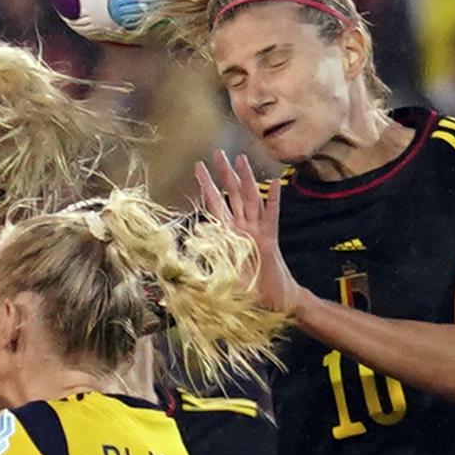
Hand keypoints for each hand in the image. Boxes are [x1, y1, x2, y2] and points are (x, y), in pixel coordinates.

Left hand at [195, 152, 301, 316]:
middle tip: (218, 152)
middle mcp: (241, 229)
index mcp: (226, 235)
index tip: (198, 167)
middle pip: (231, 195)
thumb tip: (180, 269)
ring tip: (242, 159)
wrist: (273, 302)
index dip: (206, 186)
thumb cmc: (247, 293)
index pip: (214, 205)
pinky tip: (274, 182)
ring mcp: (256, 231)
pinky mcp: (271, 238)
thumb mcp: (218, 282)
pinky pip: (272, 214)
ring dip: (246, 179)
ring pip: (250, 198)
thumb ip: (201, 274)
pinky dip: (274, 198)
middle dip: (224, 174)